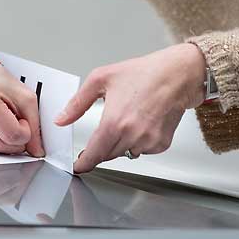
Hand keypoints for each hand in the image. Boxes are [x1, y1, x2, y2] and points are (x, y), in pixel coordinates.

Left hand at [54, 44, 206, 173]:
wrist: (176, 75)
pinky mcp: (161, 144)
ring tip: (127, 117)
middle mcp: (132, 136)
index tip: (79, 166)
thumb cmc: (143, 73)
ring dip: (120, 143)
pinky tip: (141, 121)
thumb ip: (78, 103)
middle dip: (101, 147)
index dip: (84, 163)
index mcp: (115, 122)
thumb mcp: (101, 79)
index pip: (94, 153)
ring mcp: (148, 142)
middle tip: (104, 129)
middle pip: (108, 154)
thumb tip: (62, 118)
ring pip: (125, 153)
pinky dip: (137, 141)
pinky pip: (142, 150)